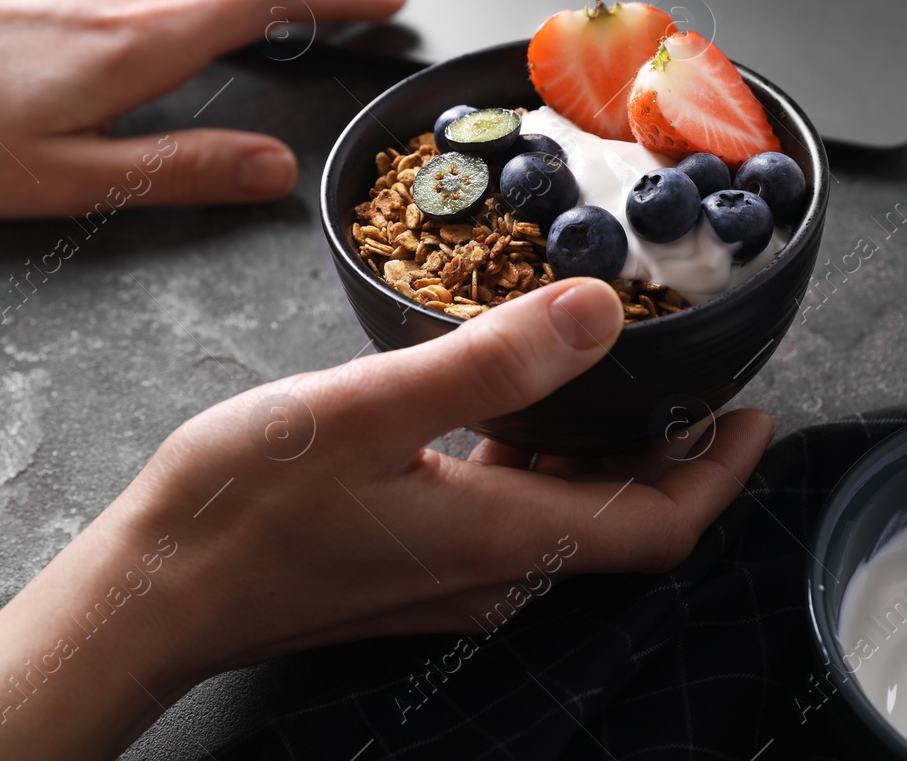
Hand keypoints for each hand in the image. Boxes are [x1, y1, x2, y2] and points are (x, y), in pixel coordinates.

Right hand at [0, 280, 774, 759]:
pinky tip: (503, 404)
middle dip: (668, 451)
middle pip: (616, 517)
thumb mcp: (365, 413)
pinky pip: (504, 509)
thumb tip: (594, 314)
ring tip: (609, 372)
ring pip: (559, 512)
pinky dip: (533, 457)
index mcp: (501, 538)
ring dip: (598, 450)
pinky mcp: (407, 561)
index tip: (754, 413)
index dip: (717, 472)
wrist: (152, 592)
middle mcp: (490, 570)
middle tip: (689, 375)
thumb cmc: (239, 509)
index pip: (656, 525)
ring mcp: (447, 573)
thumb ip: (487, 365)